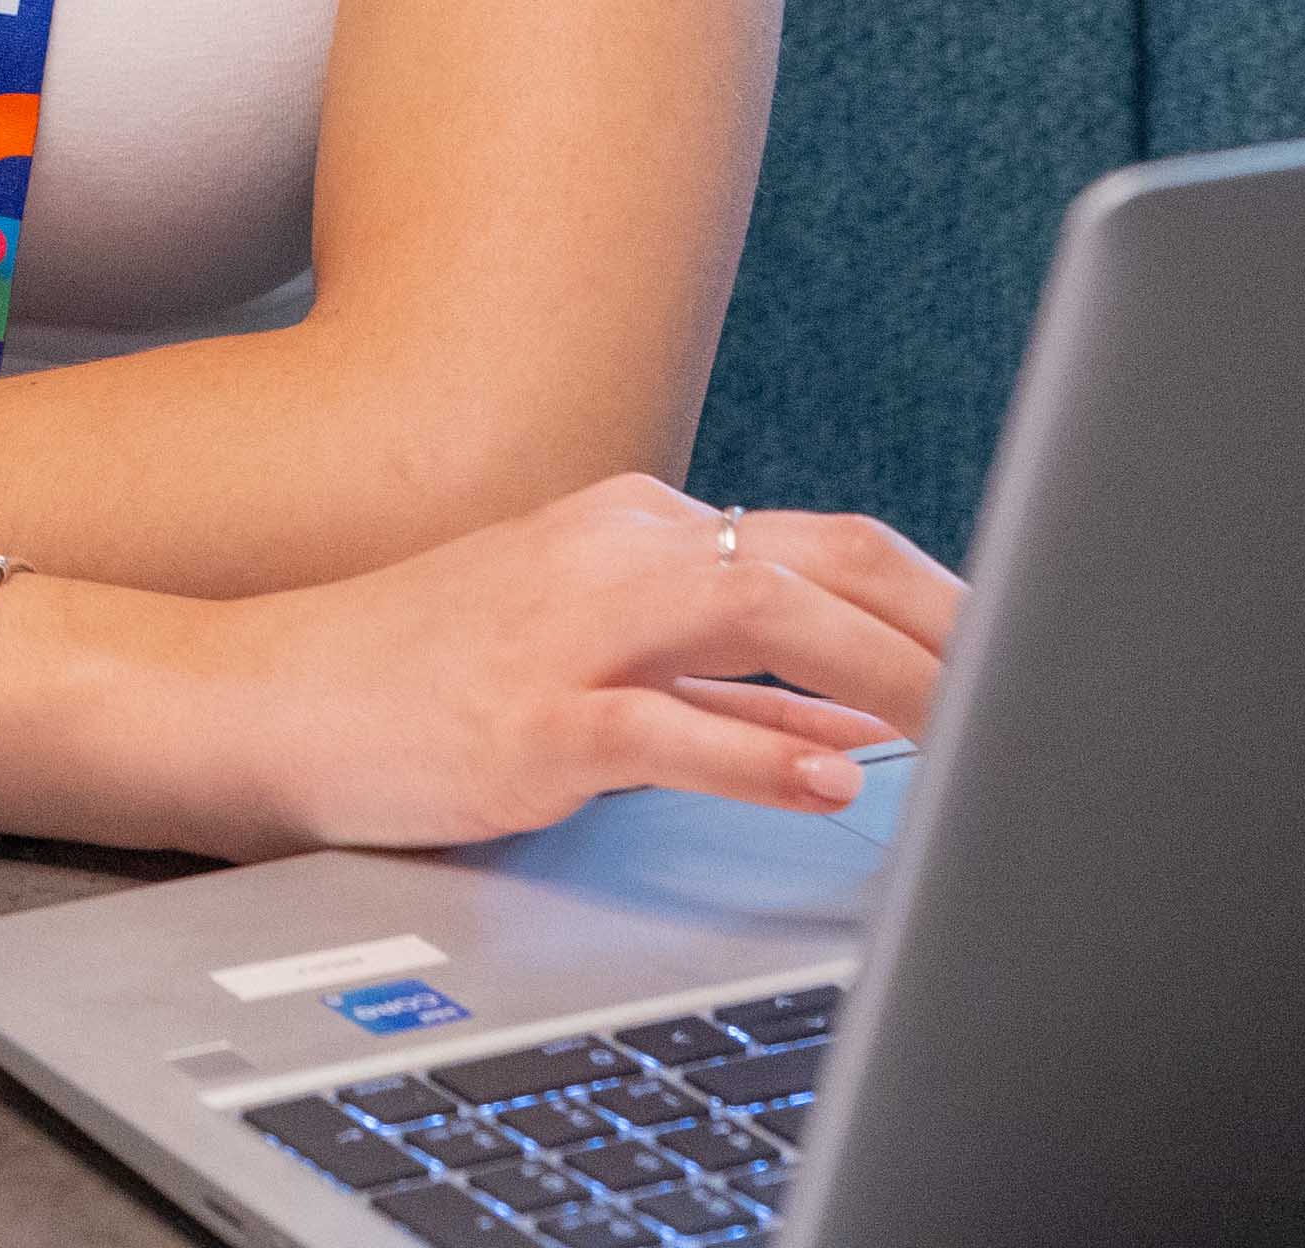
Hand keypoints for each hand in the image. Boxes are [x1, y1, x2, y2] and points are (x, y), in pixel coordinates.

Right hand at [19, 476, 965, 861]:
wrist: (258, 696)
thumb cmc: (418, 681)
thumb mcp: (587, 656)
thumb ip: (720, 680)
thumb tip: (855, 722)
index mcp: (636, 526)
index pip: (832, 543)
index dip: (945, 594)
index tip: (1031, 644)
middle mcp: (615, 548)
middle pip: (824, 565)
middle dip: (950, 626)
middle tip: (1046, 684)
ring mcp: (568, 625)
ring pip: (767, 619)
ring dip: (889, 675)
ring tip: (980, 728)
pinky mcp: (527, 711)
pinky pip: (667, 723)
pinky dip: (760, 748)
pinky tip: (833, 779)